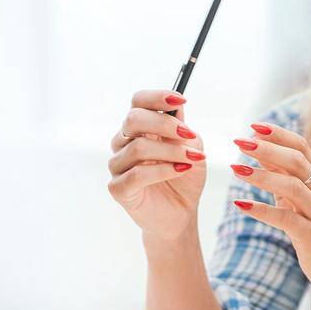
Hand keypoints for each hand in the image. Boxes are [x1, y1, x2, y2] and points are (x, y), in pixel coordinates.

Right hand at [107, 90, 206, 242]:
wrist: (181, 213)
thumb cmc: (184, 177)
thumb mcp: (192, 147)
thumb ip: (182, 127)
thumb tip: (176, 105)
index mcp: (139, 129)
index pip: (137, 102)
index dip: (156, 97)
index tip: (181, 100)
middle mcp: (123, 143)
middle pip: (133, 119)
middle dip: (165, 124)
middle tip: (189, 135)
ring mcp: (118, 166)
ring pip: (138, 147)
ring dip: (171, 151)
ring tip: (192, 159)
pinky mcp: (118, 189)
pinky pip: (137, 174)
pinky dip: (163, 170)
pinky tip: (181, 170)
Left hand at [228, 121, 310, 291]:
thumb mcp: (300, 197)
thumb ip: (283, 174)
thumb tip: (260, 148)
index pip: (301, 147)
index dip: (278, 134)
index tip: (253, 125)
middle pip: (297, 161)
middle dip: (267, 149)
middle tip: (240, 142)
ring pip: (292, 187)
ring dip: (263, 176)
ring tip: (236, 169)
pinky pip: (286, 219)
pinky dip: (262, 210)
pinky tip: (240, 204)